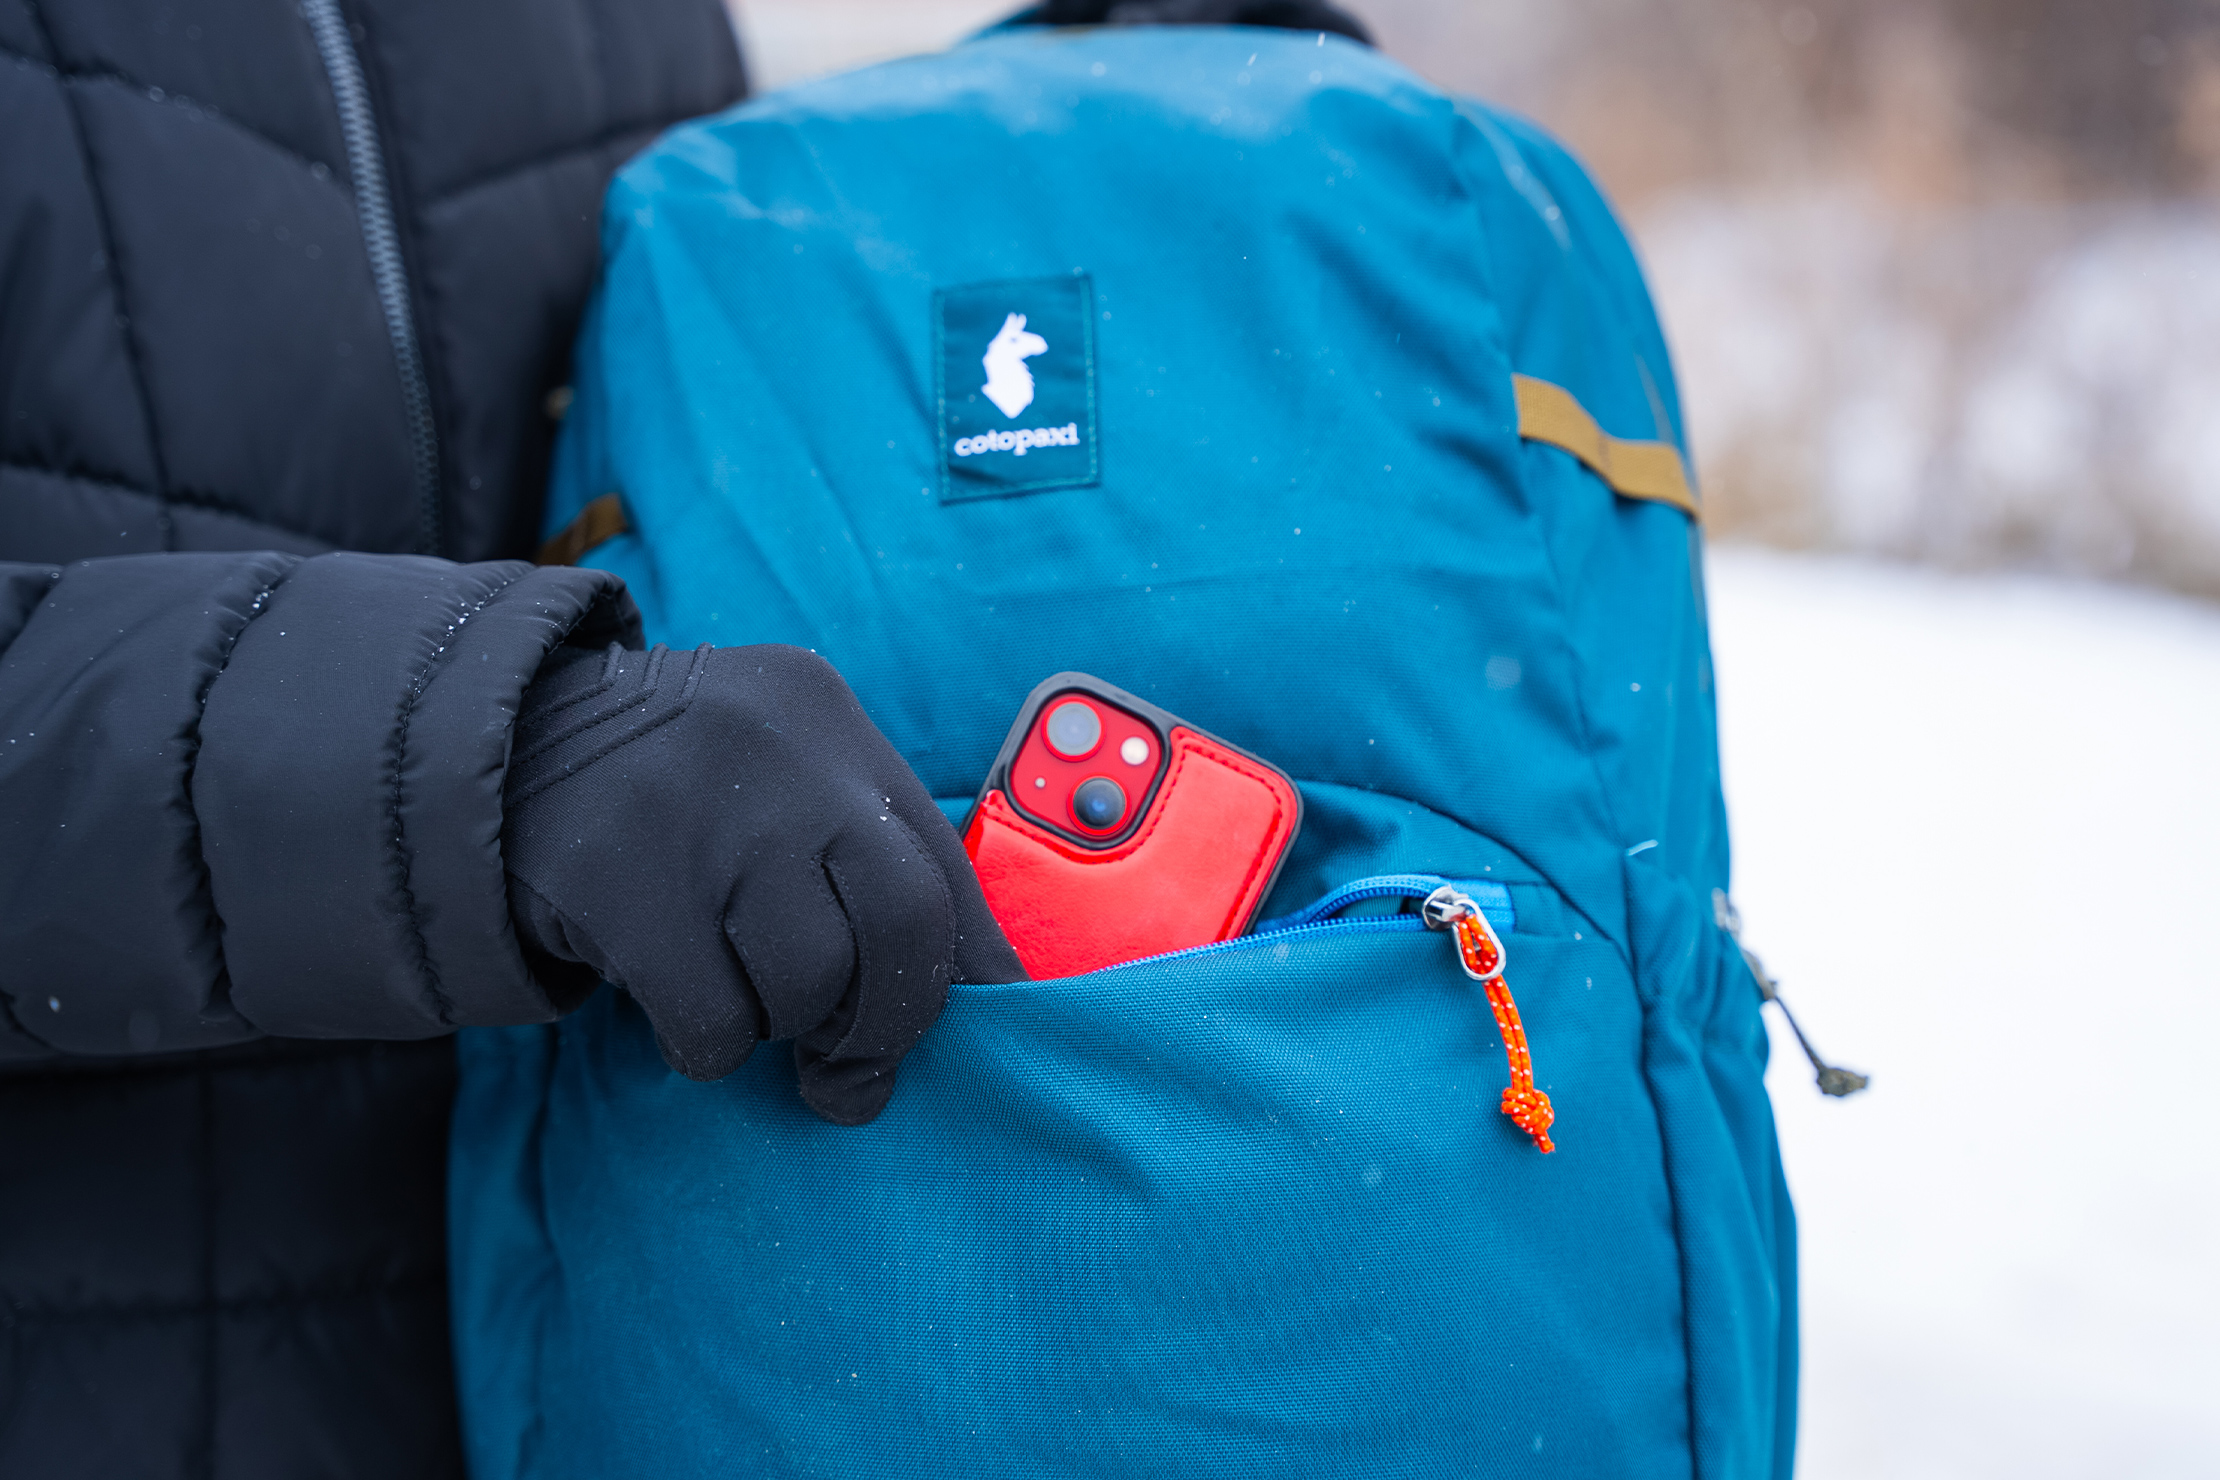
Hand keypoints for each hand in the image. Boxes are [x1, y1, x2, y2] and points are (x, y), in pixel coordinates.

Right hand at [502, 642, 1022, 1123]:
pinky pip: (711, 1022)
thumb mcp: (793, 790)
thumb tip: (999, 993)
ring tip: (733, 987)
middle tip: (849, 1062)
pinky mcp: (616, 875)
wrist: (506, 750)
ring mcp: (698, 809)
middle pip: (900, 925)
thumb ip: (886, 870)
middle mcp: (781, 752)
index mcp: (836, 725)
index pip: (944, 870)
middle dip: (888, 1020)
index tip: (959, 1033)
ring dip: (777, 1023)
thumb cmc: (686, 793)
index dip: (962, 973)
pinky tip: (673, 993)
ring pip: (804, 984)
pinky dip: (706, 1042)